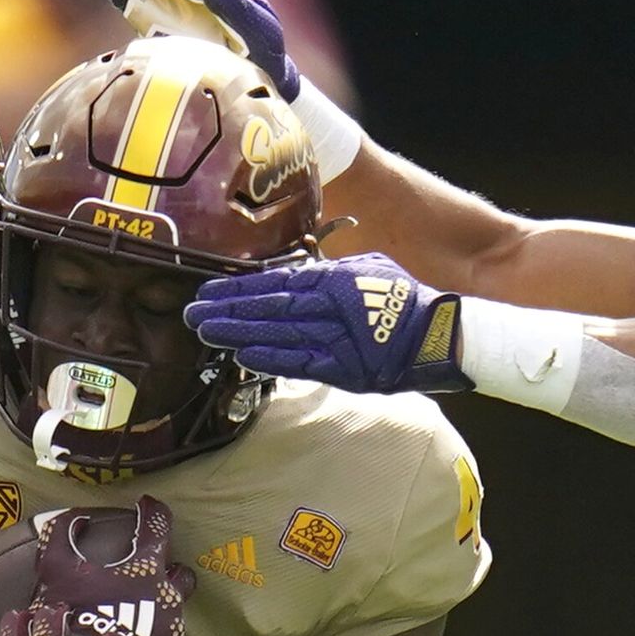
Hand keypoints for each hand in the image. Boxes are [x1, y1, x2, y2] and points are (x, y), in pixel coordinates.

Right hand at [32, 496, 192, 635]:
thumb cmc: (69, 615)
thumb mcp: (54, 568)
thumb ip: (62, 534)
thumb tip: (76, 517)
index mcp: (148, 568)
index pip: (159, 524)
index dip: (152, 510)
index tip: (146, 506)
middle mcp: (169, 595)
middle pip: (180, 572)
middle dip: (167, 568)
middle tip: (147, 570)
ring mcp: (172, 629)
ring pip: (175, 607)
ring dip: (160, 603)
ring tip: (137, 609)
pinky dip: (153, 634)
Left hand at [185, 254, 470, 394]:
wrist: (442, 336)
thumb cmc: (404, 301)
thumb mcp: (368, 269)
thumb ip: (331, 270)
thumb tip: (298, 267)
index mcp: (336, 278)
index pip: (277, 281)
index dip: (240, 287)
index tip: (208, 290)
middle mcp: (333, 305)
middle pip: (271, 307)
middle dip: (229, 310)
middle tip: (192, 312)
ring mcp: (339, 338)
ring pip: (279, 334)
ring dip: (240, 334)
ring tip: (206, 333)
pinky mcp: (347, 368)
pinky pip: (302, 363)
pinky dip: (272, 360)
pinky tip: (243, 356)